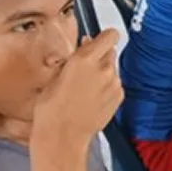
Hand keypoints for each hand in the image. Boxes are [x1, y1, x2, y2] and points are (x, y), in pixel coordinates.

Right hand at [32, 29, 123, 149]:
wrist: (63, 135)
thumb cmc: (52, 108)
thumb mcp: (54, 76)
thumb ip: (74, 58)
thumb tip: (85, 45)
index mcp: (85, 59)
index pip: (109, 36)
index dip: (104, 36)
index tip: (99, 38)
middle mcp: (104, 69)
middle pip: (110, 52)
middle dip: (100, 56)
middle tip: (85, 67)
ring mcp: (114, 83)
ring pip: (113, 69)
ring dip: (103, 72)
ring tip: (85, 87)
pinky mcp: (119, 96)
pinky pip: (116, 84)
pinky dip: (107, 87)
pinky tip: (92, 97)